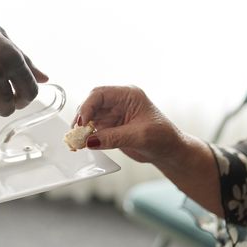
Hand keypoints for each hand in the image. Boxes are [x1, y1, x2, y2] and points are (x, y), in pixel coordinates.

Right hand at [76, 86, 222, 215]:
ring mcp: (113, 114)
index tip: (82, 122)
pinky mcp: (109, 127)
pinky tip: (80, 145)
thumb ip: (113, 138)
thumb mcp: (140, 136)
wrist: (170, 152)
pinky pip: (92, 129)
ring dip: (81, 128)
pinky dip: (85, 137)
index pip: (100, 94)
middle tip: (76, 133)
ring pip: (89, 117)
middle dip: (81, 118)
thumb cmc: (163, 138)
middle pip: (91, 104)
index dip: (87, 106)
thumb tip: (89, 141)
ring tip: (76, 141)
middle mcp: (118, 102)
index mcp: (128, 95)